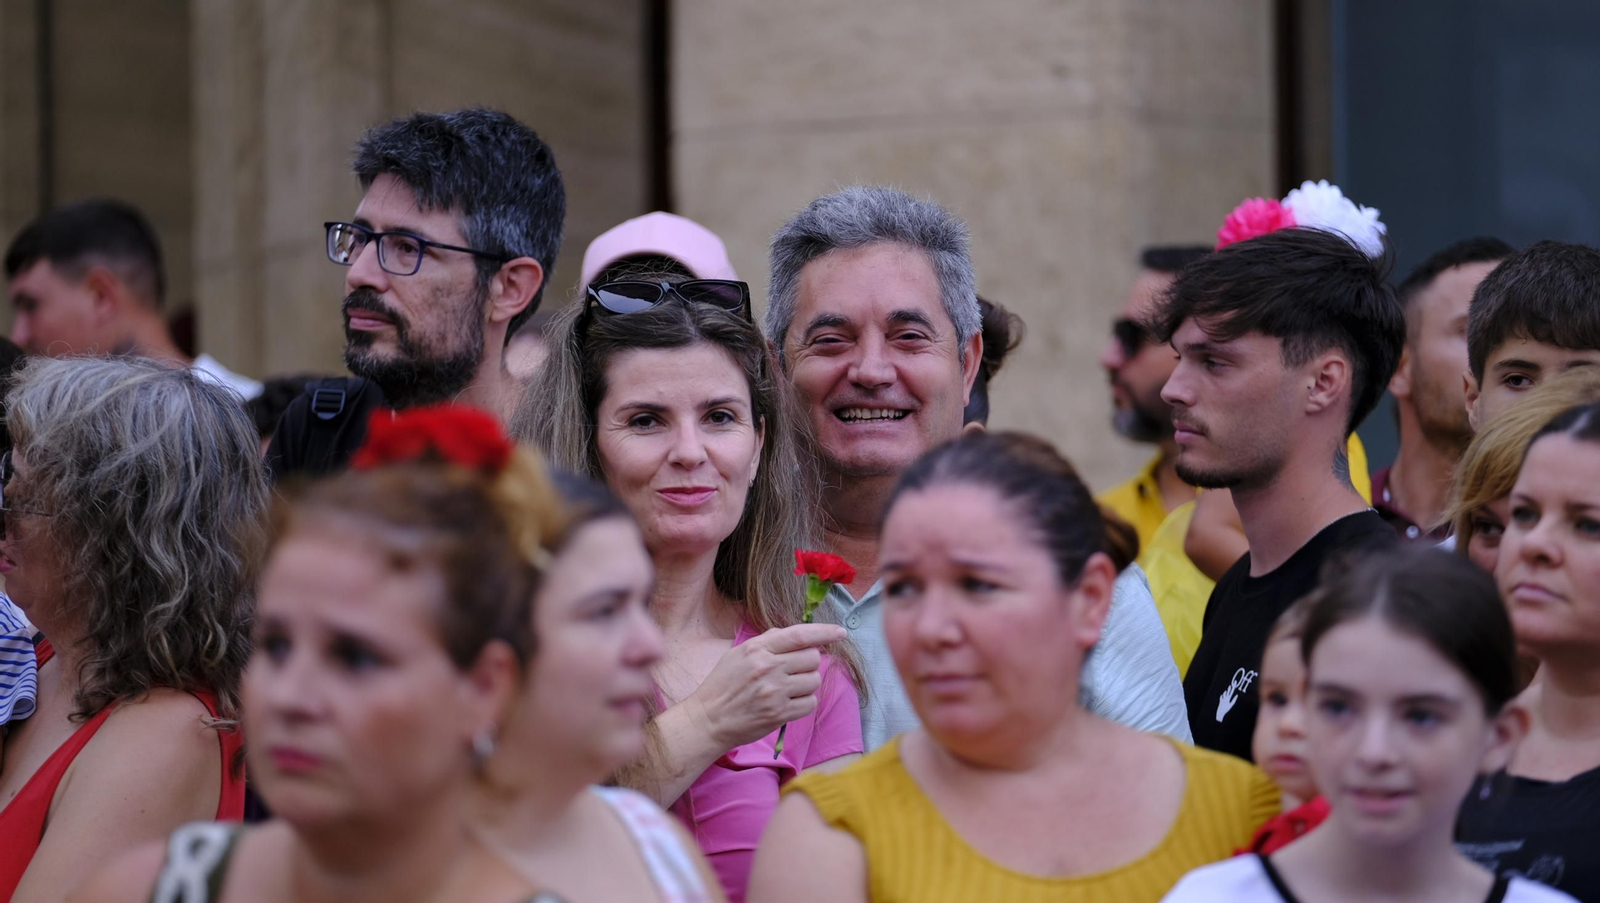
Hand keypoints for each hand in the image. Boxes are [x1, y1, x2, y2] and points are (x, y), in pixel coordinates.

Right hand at [689, 623, 846, 749]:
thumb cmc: (722, 685)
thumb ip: (766, 642)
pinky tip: (789, 702)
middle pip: (812, 657)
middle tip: (793, 670)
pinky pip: (810, 703)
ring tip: (788, 688)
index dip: (824, 632)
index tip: (840, 632)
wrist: (708, 720)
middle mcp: (768, 668)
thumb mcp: (738, 654)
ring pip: (814, 680)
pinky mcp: (780, 713)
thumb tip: (794, 635)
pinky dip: (804, 702)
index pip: (799, 635)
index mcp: (758, 649)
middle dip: (808, 663)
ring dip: (807, 684)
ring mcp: (775, 692)